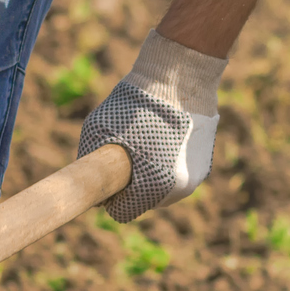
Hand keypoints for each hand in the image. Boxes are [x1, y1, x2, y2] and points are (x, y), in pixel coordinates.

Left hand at [76, 30, 225, 222]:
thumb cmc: (136, 104)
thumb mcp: (98, 129)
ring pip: (161, 192)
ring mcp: (194, 178)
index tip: (106, 176)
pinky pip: (177, 177)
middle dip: (131, 185)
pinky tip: (164, 142)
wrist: (180, 78)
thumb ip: (89, 161)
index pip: (122, 212)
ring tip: (146, 145)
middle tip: (126, 156)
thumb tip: (85, 182)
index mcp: (153, 186)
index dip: (109, 196)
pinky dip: (168, 165)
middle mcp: (178, 189)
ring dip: (150, 176)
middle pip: (143, 203)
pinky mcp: (204, 166)